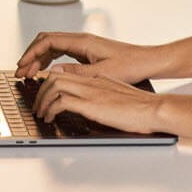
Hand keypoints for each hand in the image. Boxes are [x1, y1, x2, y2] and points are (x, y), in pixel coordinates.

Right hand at [16, 30, 162, 83]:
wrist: (148, 61)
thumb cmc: (132, 65)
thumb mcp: (103, 73)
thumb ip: (77, 73)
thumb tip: (55, 72)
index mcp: (82, 41)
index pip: (47, 42)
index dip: (31, 53)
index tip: (22, 66)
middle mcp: (81, 40)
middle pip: (46, 41)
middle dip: (30, 56)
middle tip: (20, 71)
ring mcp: (83, 45)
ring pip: (52, 47)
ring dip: (38, 59)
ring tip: (29, 73)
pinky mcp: (87, 52)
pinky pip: (61, 52)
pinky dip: (49, 61)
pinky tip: (47, 72)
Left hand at [30, 67, 163, 133]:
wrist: (154, 108)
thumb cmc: (141, 107)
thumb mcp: (116, 96)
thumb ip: (101, 95)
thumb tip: (90, 104)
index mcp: (97, 78)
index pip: (65, 73)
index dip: (50, 83)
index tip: (44, 95)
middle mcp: (91, 81)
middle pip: (54, 76)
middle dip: (40, 91)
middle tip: (37, 106)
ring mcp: (90, 91)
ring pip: (53, 85)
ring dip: (42, 100)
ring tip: (41, 114)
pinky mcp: (91, 104)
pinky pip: (61, 101)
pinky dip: (51, 109)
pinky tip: (51, 118)